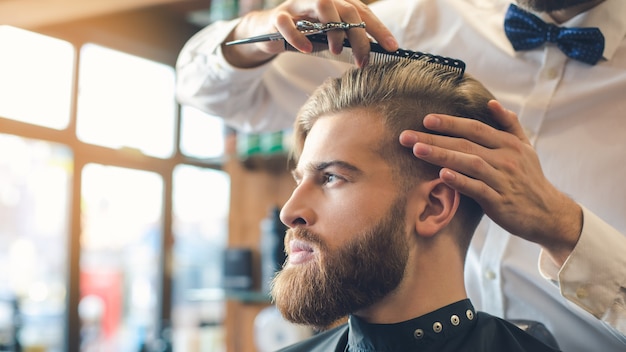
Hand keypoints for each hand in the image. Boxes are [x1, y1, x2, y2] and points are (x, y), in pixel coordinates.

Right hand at [223, 0, 397, 67]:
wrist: (268, 30)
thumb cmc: (304, 33)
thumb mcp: (329, 37)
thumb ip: (348, 40)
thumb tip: (372, 53)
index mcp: (336, 3)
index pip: (363, 12)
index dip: (379, 29)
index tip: (393, 48)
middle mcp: (320, 0)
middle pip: (348, 9)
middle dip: (359, 36)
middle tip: (363, 60)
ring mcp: (298, 5)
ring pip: (322, 4)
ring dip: (334, 28)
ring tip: (336, 50)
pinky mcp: (278, 16)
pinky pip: (288, 22)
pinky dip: (298, 37)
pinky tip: (306, 50)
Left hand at [398, 100, 581, 264]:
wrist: (548, 214)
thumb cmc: (530, 179)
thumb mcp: (526, 148)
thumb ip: (509, 124)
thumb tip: (492, 103)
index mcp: (509, 144)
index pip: (475, 128)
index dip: (451, 123)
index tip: (426, 119)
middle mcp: (506, 158)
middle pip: (466, 143)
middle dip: (434, 138)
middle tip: (407, 135)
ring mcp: (502, 179)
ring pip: (469, 163)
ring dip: (442, 155)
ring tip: (417, 150)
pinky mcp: (499, 201)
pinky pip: (477, 188)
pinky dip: (460, 181)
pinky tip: (442, 175)